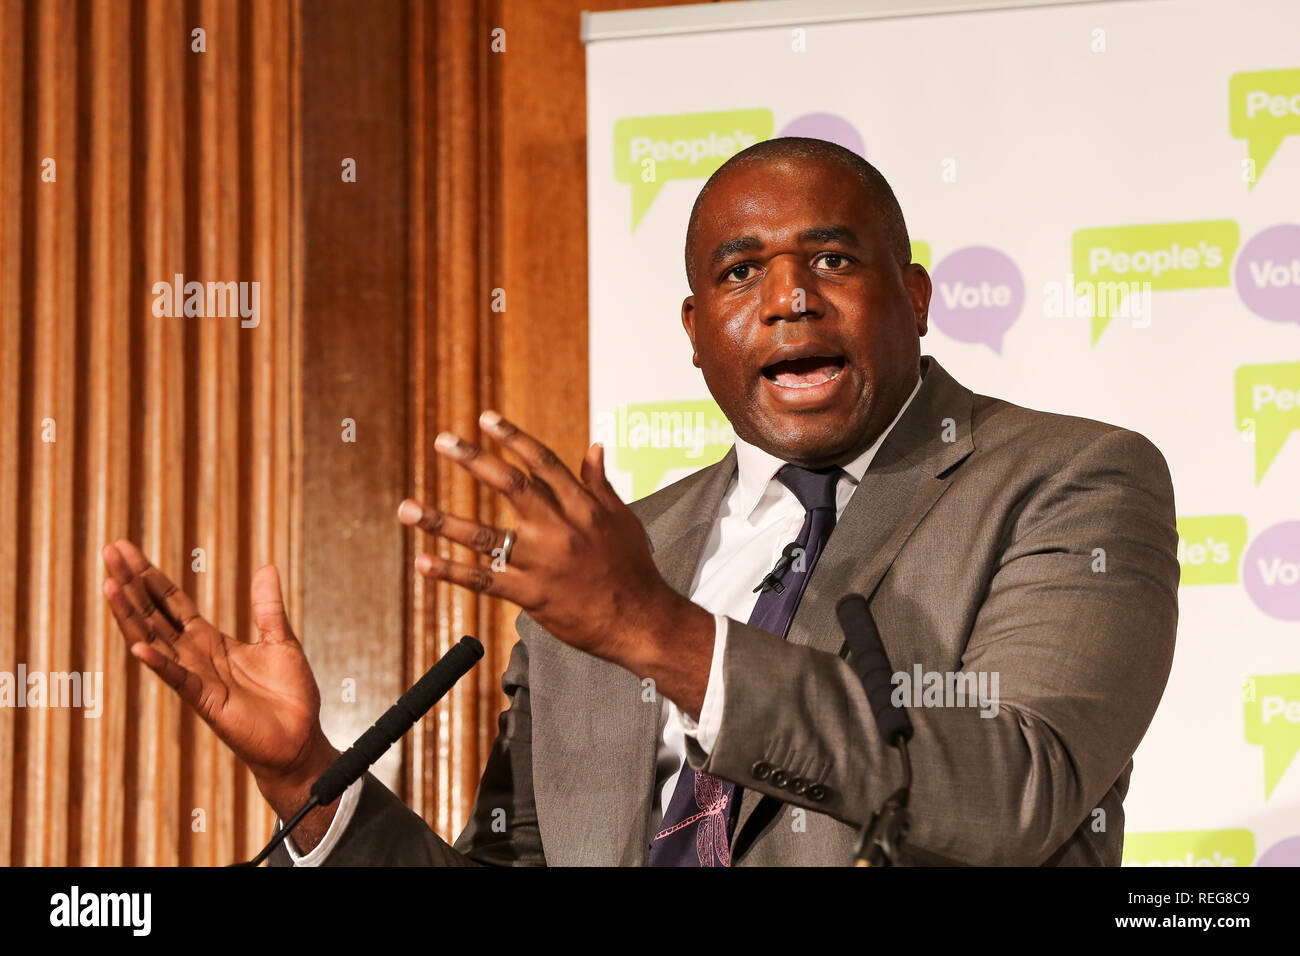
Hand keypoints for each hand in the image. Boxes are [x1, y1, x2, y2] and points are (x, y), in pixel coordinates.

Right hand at [101, 541, 332, 787]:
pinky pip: (178, 679)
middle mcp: (196, 657)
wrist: (299, 741)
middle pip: (155, 614)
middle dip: (132, 584)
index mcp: (211, 642)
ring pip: (156, 642)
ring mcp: (197, 679)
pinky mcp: (207, 701)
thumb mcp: (281, 640)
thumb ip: (268, 607)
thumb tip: (266, 566)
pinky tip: (138, 646)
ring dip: (132, 615)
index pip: (172, 603)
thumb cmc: (288, 696)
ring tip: (110, 586)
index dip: (151, 577)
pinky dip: (159, 663)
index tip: (127, 550)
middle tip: (109, 552)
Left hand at [398, 410, 707, 675]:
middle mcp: (558, 528)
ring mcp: (541, 562)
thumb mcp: (622, 518)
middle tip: (442, 441)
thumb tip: (594, 447)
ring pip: (484, 536)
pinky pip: (484, 580)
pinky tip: (423, 561)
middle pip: (509, 486)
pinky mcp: (530, 594)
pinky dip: (450, 572)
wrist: (641, 620)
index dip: (512, 436)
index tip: (485, 418)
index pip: (542, 462)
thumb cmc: (633, 567)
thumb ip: (600, 483)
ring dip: (441, 521)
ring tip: (407, 508)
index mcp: (582, 505)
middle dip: (473, 461)